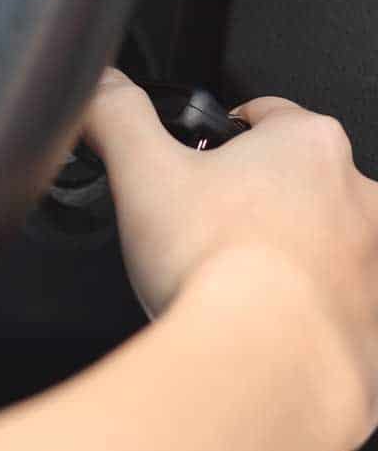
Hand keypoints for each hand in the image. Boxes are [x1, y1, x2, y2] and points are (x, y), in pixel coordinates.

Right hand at [81, 69, 377, 375]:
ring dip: (280, 252)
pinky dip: (297, 309)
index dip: (217, 133)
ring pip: (318, 241)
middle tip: (199, 230)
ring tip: (225, 282)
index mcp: (307, 144)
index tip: (194, 161)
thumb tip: (99, 86)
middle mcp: (357, 195)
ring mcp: (372, 261)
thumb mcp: (140, 170)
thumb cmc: (216, 268)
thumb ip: (116, 113)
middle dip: (249, 198)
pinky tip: (256, 323)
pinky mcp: (370, 319)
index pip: (262, 114)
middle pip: (292, 180)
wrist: (263, 364)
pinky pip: (330, 303)